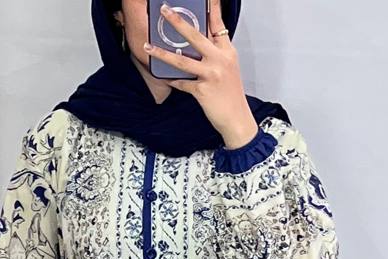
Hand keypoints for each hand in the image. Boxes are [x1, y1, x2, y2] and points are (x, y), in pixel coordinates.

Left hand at [145, 0, 258, 148]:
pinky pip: (182, 83)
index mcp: (227, 52)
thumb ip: (216, 53)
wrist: (237, 119)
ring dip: (163, 53)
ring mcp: (211, 74)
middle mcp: (220, 60)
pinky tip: (164, 78)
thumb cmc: (232, 95)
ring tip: (149, 47)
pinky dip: (172, 81)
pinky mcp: (202, 90)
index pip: (218, 25)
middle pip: (196, 36)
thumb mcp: (228, 69)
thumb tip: (198, 43)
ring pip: (182, 60)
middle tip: (165, 10)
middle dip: (178, 21)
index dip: (211, 8)